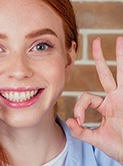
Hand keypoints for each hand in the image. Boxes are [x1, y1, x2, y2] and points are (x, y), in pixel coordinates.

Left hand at [66, 36, 122, 163]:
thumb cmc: (118, 147)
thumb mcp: (97, 138)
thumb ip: (82, 131)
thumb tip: (69, 121)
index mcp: (105, 105)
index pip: (86, 97)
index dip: (79, 107)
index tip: (79, 121)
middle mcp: (115, 97)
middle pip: (105, 73)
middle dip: (99, 58)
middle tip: (96, 41)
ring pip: (121, 73)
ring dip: (121, 57)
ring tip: (120, 39)